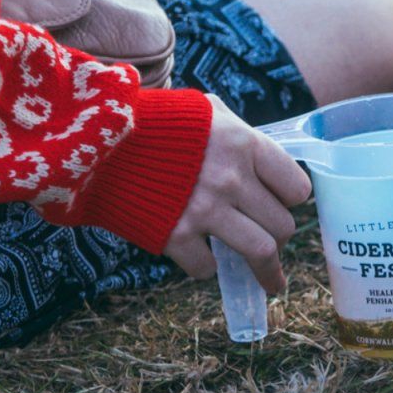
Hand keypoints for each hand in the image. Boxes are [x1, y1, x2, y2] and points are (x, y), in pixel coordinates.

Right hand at [161, 97, 311, 291]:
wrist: (96, 140)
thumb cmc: (153, 122)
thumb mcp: (204, 111)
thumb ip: (238, 131)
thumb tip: (262, 156)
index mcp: (244, 144)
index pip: (296, 188)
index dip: (289, 200)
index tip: (280, 206)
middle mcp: (230, 178)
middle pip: (282, 226)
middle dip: (279, 237)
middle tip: (270, 241)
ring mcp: (203, 209)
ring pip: (260, 252)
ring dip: (266, 271)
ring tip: (269, 281)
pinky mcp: (174, 235)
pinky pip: (207, 267)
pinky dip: (206, 266)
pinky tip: (199, 255)